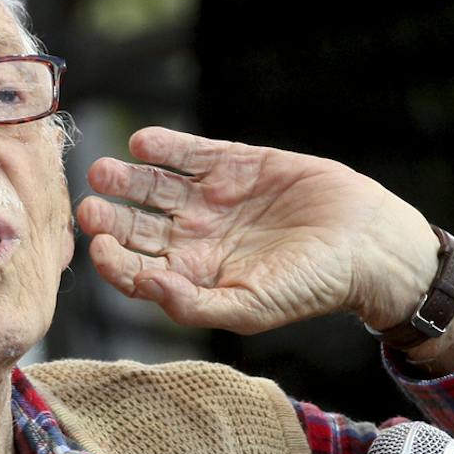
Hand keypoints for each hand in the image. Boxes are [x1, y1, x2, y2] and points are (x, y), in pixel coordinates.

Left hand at [76, 127, 442, 335]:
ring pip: (155, 187)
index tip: (99, 247)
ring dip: (128, 179)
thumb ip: (193, 304)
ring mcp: (210, 198)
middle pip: (137, 226)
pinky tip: (143, 143)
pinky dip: (165, 146)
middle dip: (111, 216)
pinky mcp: (233, 163)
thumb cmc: (310, 287)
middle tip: (90, 205)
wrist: (363, 243)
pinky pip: (189, 153)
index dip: (114, 261)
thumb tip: (148, 286)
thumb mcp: (249, 309)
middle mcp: (194, 238)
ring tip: (107, 171)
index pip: (136, 270)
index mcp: (192, 277)